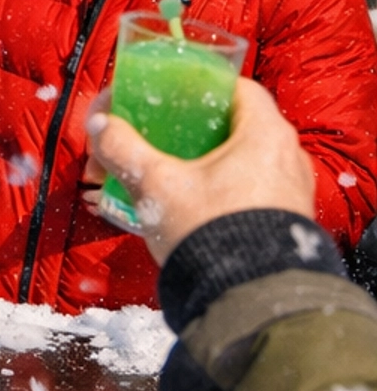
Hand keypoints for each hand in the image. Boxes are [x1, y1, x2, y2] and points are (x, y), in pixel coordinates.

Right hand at [86, 76, 314, 267]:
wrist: (250, 304)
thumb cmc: (214, 235)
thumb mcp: (157, 186)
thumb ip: (124, 150)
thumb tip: (100, 125)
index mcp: (266, 135)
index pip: (236, 88)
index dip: (200, 86)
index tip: (170, 94)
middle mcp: (287, 159)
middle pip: (231, 127)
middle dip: (185, 132)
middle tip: (153, 139)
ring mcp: (290, 194)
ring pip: (237, 163)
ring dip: (196, 165)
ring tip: (158, 178)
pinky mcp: (283, 225)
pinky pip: (246, 193)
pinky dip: (214, 192)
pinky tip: (180, 207)